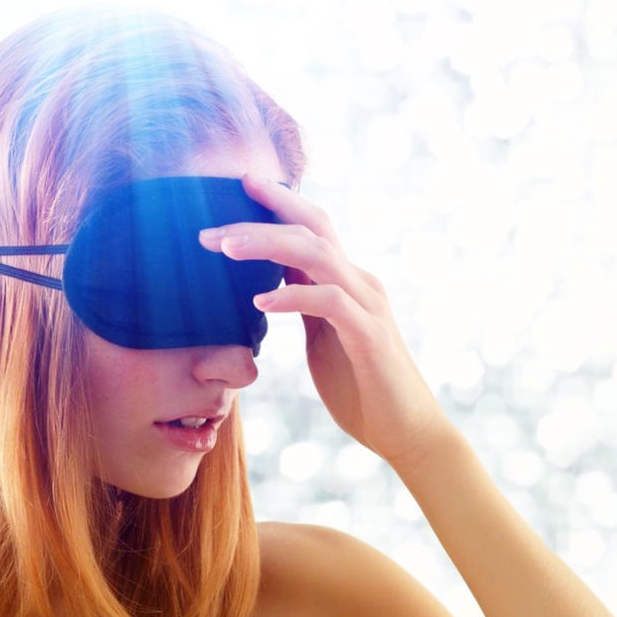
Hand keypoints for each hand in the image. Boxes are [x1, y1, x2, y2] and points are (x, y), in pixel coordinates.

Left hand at [199, 174, 454, 469]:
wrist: (405, 430)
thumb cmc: (360, 386)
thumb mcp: (322, 337)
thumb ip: (303, 304)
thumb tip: (270, 283)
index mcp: (346, 282)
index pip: (311, 228)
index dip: (278, 203)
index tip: (239, 185)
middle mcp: (359, 283)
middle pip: (312, 228)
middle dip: (263, 215)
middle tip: (211, 224)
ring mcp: (367, 307)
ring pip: (318, 255)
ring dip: (268, 245)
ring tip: (225, 247)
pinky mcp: (369, 337)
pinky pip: (329, 303)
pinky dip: (293, 295)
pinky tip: (260, 299)